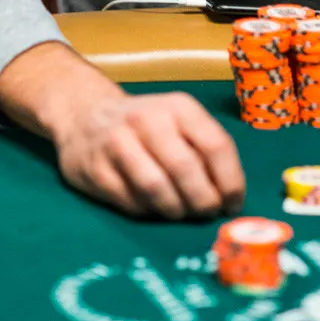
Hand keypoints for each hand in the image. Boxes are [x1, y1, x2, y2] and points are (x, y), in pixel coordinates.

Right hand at [55, 88, 245, 218]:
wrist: (86, 116)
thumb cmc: (148, 126)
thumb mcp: (180, 122)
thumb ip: (205, 150)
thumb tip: (230, 197)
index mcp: (179, 107)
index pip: (215, 145)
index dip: (230, 181)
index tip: (233, 204)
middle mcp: (148, 119)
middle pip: (185, 169)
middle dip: (202, 200)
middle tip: (207, 213)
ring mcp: (117, 142)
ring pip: (155, 187)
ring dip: (175, 209)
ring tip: (181, 212)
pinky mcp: (94, 169)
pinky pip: (130, 201)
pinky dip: (148, 211)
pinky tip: (153, 207)